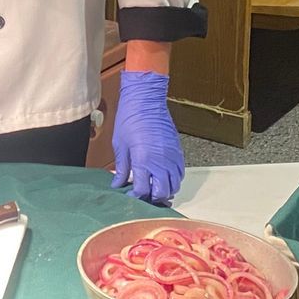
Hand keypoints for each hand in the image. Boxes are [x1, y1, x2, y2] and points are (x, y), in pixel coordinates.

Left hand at [111, 70, 184, 204]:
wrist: (146, 100)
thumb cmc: (130, 119)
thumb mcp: (120, 145)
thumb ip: (122, 168)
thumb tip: (118, 183)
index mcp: (143, 161)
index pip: (143, 191)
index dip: (136, 197)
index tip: (130, 195)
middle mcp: (161, 162)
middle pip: (162, 193)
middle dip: (152, 198)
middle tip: (143, 196)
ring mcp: (172, 157)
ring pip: (174, 185)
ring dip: (164, 191)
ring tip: (154, 189)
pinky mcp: (178, 151)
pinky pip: (180, 173)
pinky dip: (174, 180)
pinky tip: (164, 178)